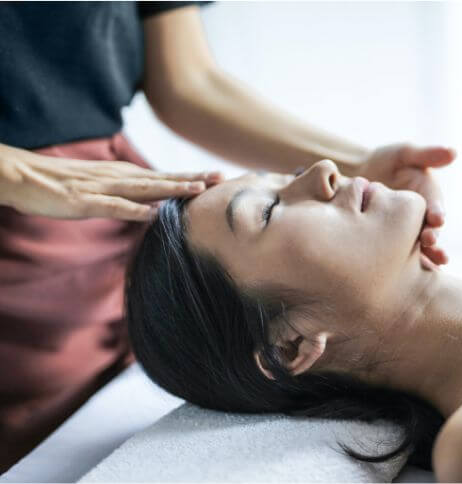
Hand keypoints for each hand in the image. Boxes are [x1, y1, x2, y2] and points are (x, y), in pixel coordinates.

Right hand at [0, 153, 223, 220]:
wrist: (24, 176)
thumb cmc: (62, 184)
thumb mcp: (101, 186)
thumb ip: (127, 194)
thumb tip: (152, 206)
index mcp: (122, 175)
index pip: (163, 176)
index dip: (191, 176)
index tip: (218, 176)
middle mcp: (117, 177)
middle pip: (161, 178)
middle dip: (192, 178)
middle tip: (221, 176)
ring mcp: (102, 188)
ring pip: (144, 189)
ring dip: (171, 188)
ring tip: (197, 189)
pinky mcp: (85, 201)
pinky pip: (113, 206)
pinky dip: (134, 210)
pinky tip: (152, 214)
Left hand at [358, 144, 454, 268]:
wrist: (358, 177)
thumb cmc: (385, 162)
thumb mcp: (404, 154)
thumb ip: (425, 154)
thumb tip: (453, 152)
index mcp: (427, 197)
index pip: (435, 206)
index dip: (437, 212)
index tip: (438, 217)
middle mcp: (421, 218)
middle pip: (430, 230)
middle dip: (432, 236)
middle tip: (429, 240)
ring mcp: (408, 232)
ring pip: (419, 247)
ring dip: (425, 255)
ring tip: (429, 263)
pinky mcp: (393, 243)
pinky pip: (401, 257)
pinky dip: (406, 267)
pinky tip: (405, 278)